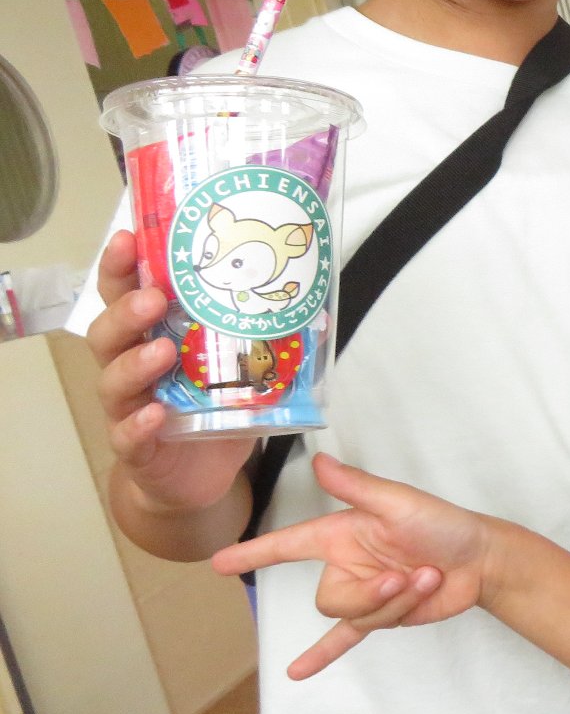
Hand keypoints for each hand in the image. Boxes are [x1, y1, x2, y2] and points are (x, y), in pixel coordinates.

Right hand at [85, 230, 253, 508]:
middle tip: (153, 297)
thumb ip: (264, 333)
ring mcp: (129, 409)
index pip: (125, 294)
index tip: (129, 238)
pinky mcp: (138, 449)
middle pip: (108, 333)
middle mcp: (131, 367)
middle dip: (126, 311)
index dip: (121, 267)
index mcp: (151, 335)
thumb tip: (315, 300)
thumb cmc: (215, 407)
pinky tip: (155, 414)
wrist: (198, 475)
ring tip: (162, 351)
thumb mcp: (241, 364)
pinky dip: (139, 424)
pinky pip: (128, 435)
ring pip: (114, 382)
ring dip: (135, 364)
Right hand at [211, 454, 489, 677]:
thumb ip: (356, 487)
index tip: (217, 562)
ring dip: (395, 603)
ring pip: (353, 618)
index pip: (288, 545)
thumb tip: (319, 460)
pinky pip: (344, 638)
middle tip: (408, 574)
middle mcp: (348, 564)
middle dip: (371, 594)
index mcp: (343, 534)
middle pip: (330, 598)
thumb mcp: (398, 502)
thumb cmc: (443, 523)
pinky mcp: (383, 616)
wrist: (480, 561)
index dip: (254, 553)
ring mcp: (365, 593)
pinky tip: (297, 673)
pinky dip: (321, 655)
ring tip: (426, 578)